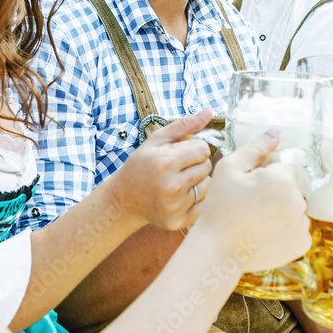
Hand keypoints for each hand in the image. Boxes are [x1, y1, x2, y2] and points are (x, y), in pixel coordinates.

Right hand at [107, 109, 213, 230]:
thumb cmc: (140, 165)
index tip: (182, 153)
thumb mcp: (156, 140)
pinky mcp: (178, 221)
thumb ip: (184, 125)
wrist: (123, 199)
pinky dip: (196, 199)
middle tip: (179, 167)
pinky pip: (203, 205)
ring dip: (198, 181)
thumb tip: (209, 111)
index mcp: (166, 162)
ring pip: (208, 186)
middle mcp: (171, 186)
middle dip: (196, 164)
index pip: (203, 149)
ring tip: (179, 181)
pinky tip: (180, 196)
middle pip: (207, 167)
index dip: (194, 148)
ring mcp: (175, 206)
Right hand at [194, 128, 310, 272]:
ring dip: (280, 210)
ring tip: (254, 221)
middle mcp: (298, 202)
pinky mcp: (301, 244)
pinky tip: (263, 234)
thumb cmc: (219, 207)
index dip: (265, 174)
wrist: (217, 251)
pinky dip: (284, 230)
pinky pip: (296, 229)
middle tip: (249, 205)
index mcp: (282, 180)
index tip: (248, 188)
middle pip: (290, 187)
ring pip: (293, 208)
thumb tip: (277, 130)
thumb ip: (257, 147)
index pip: (284, 166)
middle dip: (274, 192)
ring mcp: (302, 225)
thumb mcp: (229, 169)